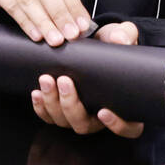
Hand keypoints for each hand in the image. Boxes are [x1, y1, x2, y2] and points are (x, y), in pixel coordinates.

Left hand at [30, 22, 143, 137]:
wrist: (92, 43)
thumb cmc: (112, 44)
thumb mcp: (122, 36)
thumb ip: (125, 35)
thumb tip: (119, 39)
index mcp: (124, 105)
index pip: (128, 128)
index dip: (117, 125)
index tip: (103, 111)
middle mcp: (100, 116)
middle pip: (86, 125)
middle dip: (71, 105)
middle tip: (63, 80)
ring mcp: (79, 114)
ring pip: (65, 121)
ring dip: (52, 103)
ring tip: (46, 79)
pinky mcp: (60, 108)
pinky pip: (49, 116)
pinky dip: (41, 107)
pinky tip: (36, 92)